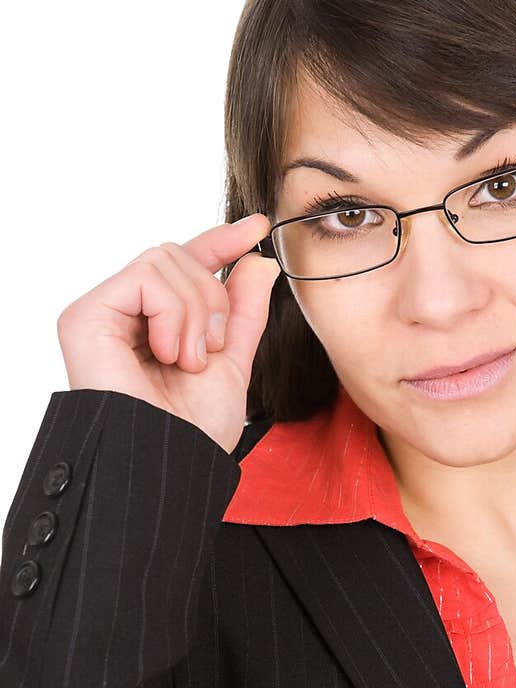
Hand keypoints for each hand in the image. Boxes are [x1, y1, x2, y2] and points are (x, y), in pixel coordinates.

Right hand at [56, 214, 277, 453]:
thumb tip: (257, 261)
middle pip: (178, 256)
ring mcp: (102, 311)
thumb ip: (242, 312)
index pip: (186, 264)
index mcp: (156, 322)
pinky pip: (144, 277)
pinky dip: (171, 315)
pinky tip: (166, 354)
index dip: (221, 241)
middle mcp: (124, 312)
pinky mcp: (84, 315)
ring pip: (163, 260)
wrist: (172, 461)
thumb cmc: (194, 429)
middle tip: (209, 350)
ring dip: (193, 314)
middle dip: (211, 300)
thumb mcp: (231, 361)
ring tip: (187, 361)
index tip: (258, 226)